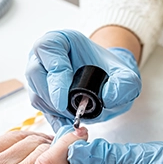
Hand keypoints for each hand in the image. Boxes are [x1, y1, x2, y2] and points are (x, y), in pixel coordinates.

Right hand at [26, 29, 140, 130]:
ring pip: (35, 92)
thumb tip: (107, 96)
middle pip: (35, 73)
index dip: (54, 73)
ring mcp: (40, 75)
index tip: (64, 99)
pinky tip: (69, 123)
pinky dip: (54, 118)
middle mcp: (45, 55)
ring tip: (74, 115)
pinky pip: (40, 107)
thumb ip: (125, 84)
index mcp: (63, 40)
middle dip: (51, 96)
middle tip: (69, 110)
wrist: (109, 82)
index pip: (47, 48)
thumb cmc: (112, 72)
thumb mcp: (128, 76)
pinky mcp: (41, 93)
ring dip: (53, 109)